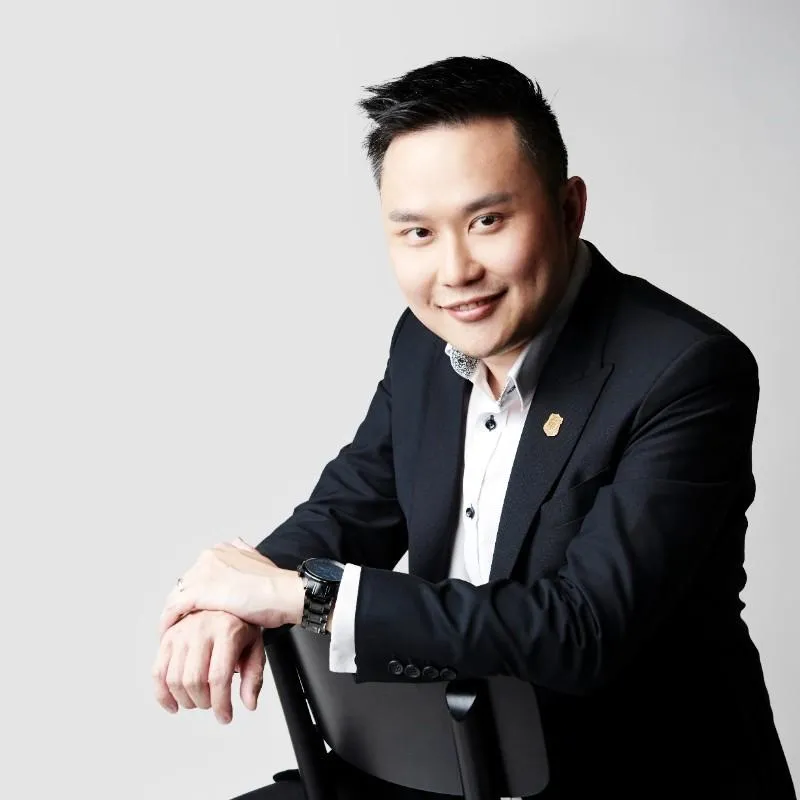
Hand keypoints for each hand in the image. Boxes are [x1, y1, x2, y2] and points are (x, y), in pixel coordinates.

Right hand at [152, 609, 263, 723]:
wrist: (222, 601)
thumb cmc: (240, 628)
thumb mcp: (254, 647)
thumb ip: (254, 676)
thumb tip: (249, 704)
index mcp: (227, 631)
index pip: (219, 677)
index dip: (221, 704)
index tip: (225, 717)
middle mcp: (202, 629)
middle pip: (194, 681)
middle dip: (204, 703)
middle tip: (213, 704)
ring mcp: (181, 632)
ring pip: (174, 679)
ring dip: (186, 700)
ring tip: (199, 701)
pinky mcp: (167, 638)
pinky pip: (157, 672)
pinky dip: (162, 695)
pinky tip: (174, 705)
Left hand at [159, 538, 304, 635]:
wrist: (283, 593)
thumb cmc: (276, 584)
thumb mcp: (259, 559)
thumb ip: (245, 553)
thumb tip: (238, 544)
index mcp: (221, 550)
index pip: (197, 572)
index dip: (194, 590)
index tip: (194, 606)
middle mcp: (208, 558)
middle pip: (185, 583)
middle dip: (182, 602)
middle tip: (181, 622)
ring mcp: (203, 574)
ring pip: (176, 595)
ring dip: (172, 614)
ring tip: (172, 631)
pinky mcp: (200, 592)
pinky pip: (174, 608)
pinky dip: (169, 621)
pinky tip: (169, 633)